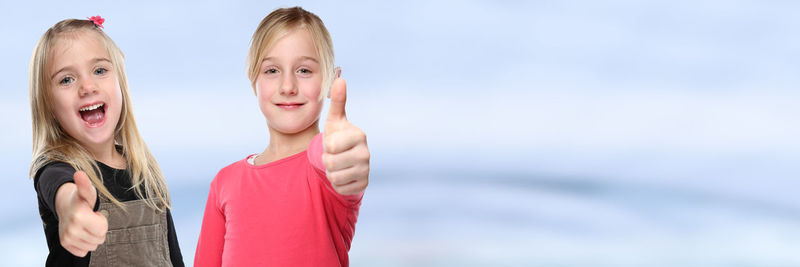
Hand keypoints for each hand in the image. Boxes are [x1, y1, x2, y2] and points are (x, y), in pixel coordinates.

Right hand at [55, 171, 107, 256]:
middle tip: (90, 219)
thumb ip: (85, 184)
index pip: (102, 230)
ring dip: (92, 236)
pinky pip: (84, 252)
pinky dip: (84, 244)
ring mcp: (67, 238)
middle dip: (98, 229)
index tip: (94, 214)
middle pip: (99, 239)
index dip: (102, 221)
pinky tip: (80, 232)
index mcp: (79, 217)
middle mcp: (71, 230)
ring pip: (93, 246)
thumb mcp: (87, 192)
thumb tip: (79, 174)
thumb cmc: (81, 199)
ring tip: (85, 225)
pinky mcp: (65, 244)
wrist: (64, 205)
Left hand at [323, 76, 369, 194]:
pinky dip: (337, 184)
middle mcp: (366, 153)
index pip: (330, 146)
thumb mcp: (335, 121)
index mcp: (359, 135)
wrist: (345, 160)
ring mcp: (366, 170)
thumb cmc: (338, 137)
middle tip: (333, 155)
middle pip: (331, 163)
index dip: (326, 146)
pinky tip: (343, 175)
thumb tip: (340, 79)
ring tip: (338, 165)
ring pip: (335, 177)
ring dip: (330, 173)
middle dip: (326, 161)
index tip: (333, 143)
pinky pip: (340, 189)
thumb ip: (338, 101)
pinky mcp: (363, 185)